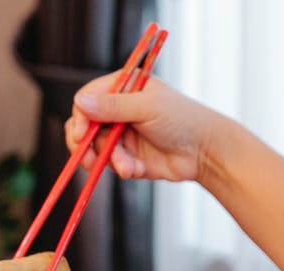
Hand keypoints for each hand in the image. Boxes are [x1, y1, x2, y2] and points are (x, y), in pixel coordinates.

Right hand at [65, 75, 225, 183]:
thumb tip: (80, 102)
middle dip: (86, 144)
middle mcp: (119, 109)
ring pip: (96, 148)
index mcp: (124, 88)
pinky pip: (109, 164)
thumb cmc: (182, 119)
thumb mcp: (146, 107)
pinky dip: (121, 168)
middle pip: (85, 125)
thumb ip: (112, 106)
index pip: (89, 98)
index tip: (80, 134)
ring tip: (128, 166)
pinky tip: (137, 169)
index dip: (80, 116)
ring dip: (110, 160)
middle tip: (88, 159)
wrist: (204, 152)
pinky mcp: (125, 155)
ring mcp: (120, 134)